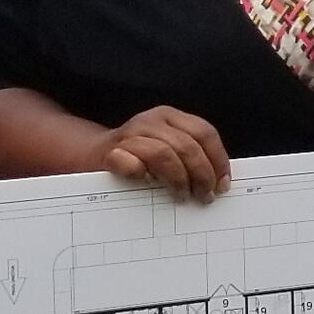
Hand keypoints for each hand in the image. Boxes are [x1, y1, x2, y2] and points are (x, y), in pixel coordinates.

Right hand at [101, 106, 230, 199]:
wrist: (90, 156)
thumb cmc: (137, 158)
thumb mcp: (167, 149)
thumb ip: (189, 157)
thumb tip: (220, 182)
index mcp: (170, 117)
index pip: (204, 133)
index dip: (218, 159)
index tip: (223, 184)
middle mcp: (151, 121)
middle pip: (187, 146)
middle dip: (202, 175)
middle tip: (204, 196)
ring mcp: (129, 135)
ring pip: (164, 153)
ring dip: (178, 179)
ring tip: (182, 196)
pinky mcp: (110, 153)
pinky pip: (131, 162)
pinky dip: (142, 174)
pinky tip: (147, 184)